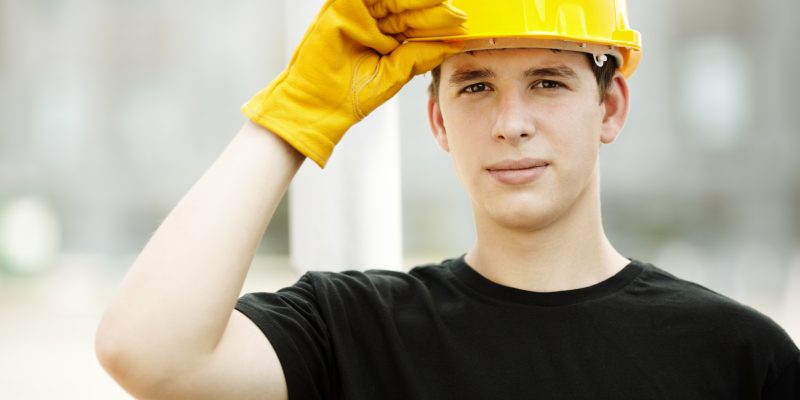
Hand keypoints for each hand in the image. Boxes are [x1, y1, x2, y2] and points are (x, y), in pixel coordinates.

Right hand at [242, 0, 466, 166]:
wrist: (317, 104)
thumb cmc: (350, 96)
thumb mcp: (393, 74)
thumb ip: (419, 56)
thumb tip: (452, 44)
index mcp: (387, 40)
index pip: (416, 24)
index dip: (438, 21)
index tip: (462, 20)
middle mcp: (373, 24)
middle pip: (405, 6)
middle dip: (429, 4)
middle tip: (453, 1)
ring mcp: (356, 14)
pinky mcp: (340, 7)